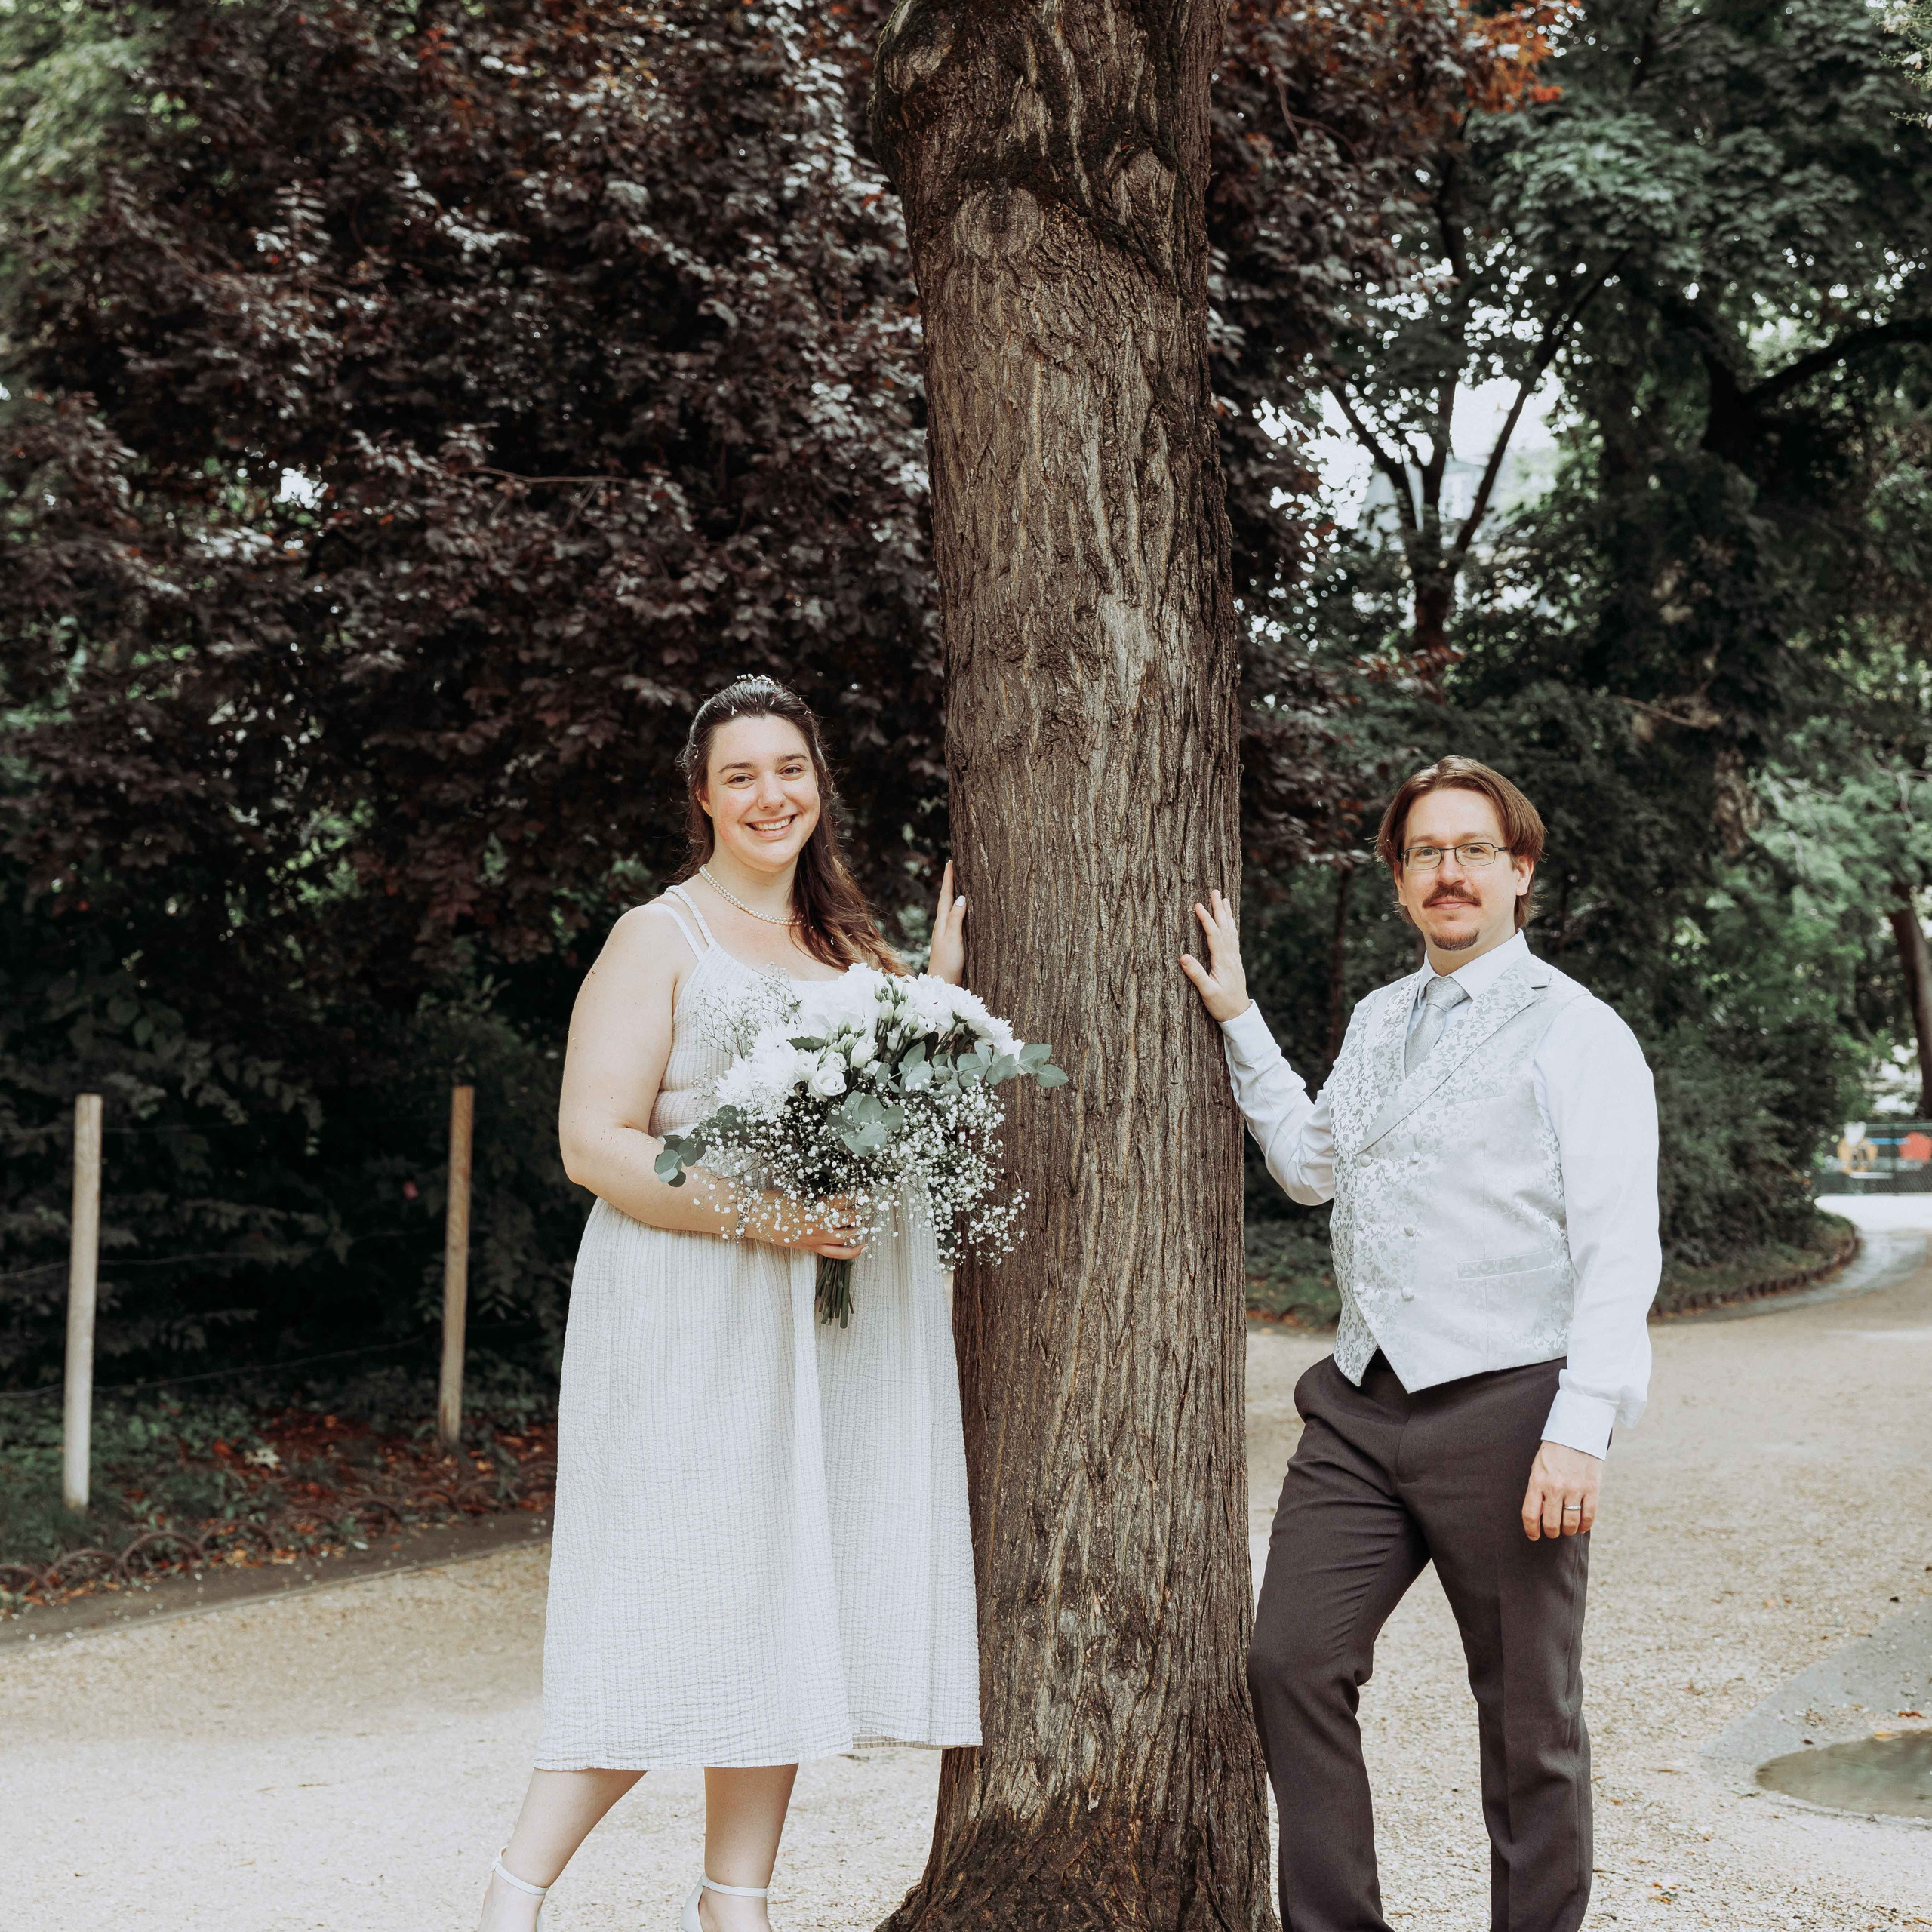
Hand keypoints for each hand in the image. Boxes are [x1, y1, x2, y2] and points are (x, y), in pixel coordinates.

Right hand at [771, 1194, 868, 1259]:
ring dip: (859, 1227)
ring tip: (865, 1220)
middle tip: (869, 1204)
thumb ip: (815, 1198)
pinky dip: (852, 1251)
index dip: (858, 1196)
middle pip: (850, 1217)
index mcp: (816, 1206)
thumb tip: (830, 1197)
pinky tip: (863, 1246)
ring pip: (847, 1236)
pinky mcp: (811, 1247)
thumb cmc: (772, 1202)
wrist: (754, 1217)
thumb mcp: (797, 1194)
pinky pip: (836, 1253)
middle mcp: (819, 1223)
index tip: (866, 1192)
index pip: (845, 1200)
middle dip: (863, 1210)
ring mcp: (816, 1238)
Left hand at [928, 858, 966, 984]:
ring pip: (951, 909)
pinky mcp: (953, 942)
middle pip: (947, 899)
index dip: (949, 879)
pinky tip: (964, 912)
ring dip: (955, 895)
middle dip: (951, 883)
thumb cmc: (948, 963)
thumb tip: (961, 897)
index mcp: (942, 922)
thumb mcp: (953, 939)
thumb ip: (956, 918)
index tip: (951, 861)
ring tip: (960, 883)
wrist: (943, 985)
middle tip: (955, 866)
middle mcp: (943, 925)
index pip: (946, 895)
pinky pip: (957, 919)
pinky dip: (960, 910)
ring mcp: (947, 934)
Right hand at [1179, 888, 1249, 1021]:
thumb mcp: (1207, 992)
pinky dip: (1231, 926)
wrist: (1239, 1015)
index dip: (1206, 919)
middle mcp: (1230, 956)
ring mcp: (1234, 958)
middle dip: (1219, 909)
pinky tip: (1230, 922)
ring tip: (1224, 899)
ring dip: (1227, 914)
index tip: (1198, 905)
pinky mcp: (1235, 962)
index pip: (1214, 935)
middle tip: (1215, 891)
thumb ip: (1196, 975)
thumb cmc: (1222, 1005)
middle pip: (1225, 927)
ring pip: (1231, 931)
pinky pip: (1234, 938)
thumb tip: (1183, 957)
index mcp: (1222, 961)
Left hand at [1521, 1440, 1600, 1539]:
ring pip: (1571, 1523)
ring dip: (1568, 1531)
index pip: (1530, 1514)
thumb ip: (1538, 1491)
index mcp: (1537, 1481)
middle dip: (1552, 1532)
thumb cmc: (1553, 1454)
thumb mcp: (1538, 1469)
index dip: (1531, 1530)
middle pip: (1552, 1523)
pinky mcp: (1592, 1488)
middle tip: (1553, 1532)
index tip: (1534, 1536)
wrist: (1575, 1434)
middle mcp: (1555, 1487)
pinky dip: (1585, 1526)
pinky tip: (1582, 1526)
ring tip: (1567, 1529)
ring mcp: (1575, 1488)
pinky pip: (1589, 1516)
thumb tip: (1540, 1516)